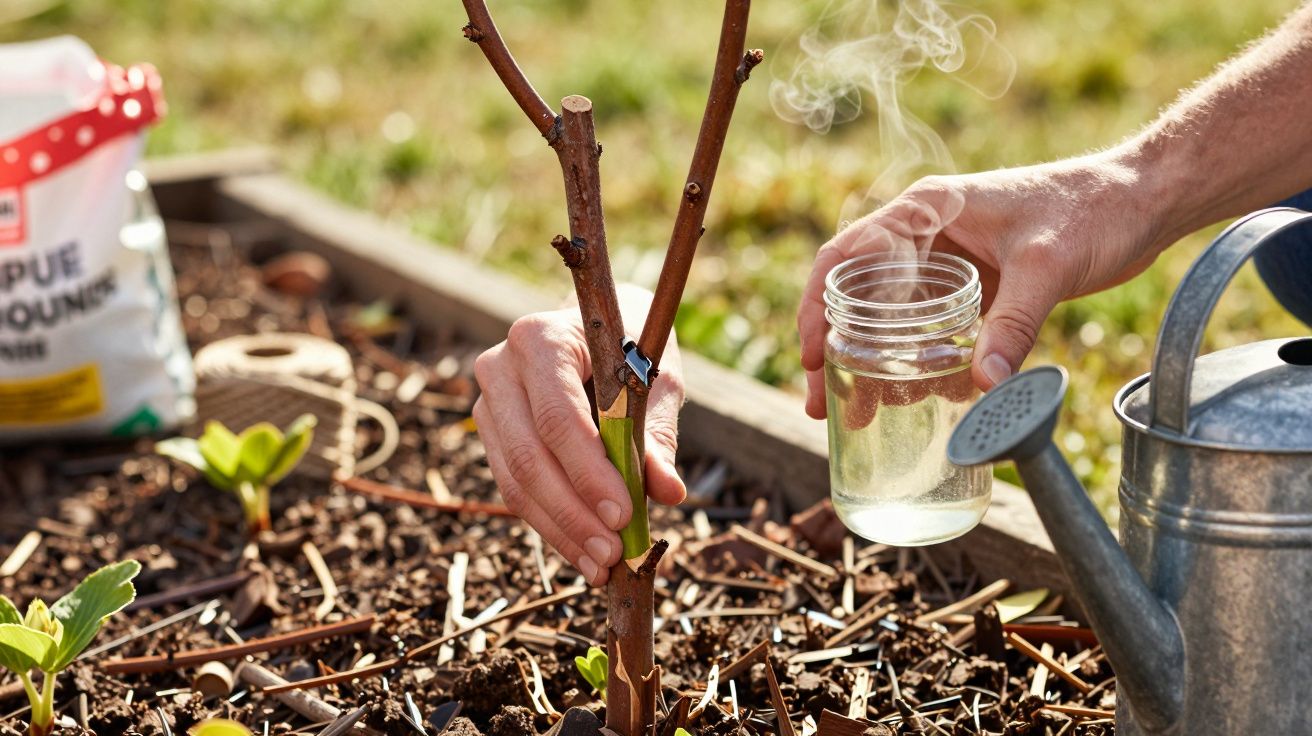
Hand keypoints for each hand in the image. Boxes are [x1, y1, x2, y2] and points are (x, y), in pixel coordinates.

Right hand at [472, 288, 685, 585]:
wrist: (597, 328)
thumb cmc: (633, 348)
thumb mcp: (657, 380)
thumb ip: (655, 435)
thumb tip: (669, 492)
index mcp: (542, 338)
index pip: (558, 416)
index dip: (588, 471)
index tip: (623, 515)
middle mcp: (502, 366)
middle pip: (530, 455)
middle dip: (574, 512)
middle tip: (613, 553)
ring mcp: (488, 401)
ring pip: (516, 480)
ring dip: (561, 529)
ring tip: (602, 564)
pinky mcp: (490, 433)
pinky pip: (515, 488)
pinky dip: (551, 524)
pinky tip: (583, 552)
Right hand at [799, 150, 1166, 417]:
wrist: (1143, 199)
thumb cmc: (1094, 209)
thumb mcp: (1047, 265)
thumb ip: (1014, 322)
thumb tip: (987, 387)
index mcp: (926, 211)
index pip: (846, 257)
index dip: (817, 306)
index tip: (812, 356)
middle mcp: (927, 235)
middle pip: (858, 295)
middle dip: (835, 350)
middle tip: (823, 403)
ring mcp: (950, 263)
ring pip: (891, 318)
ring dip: (873, 364)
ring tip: (862, 414)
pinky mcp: (976, 287)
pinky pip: (930, 329)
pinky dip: (917, 363)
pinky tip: (916, 399)